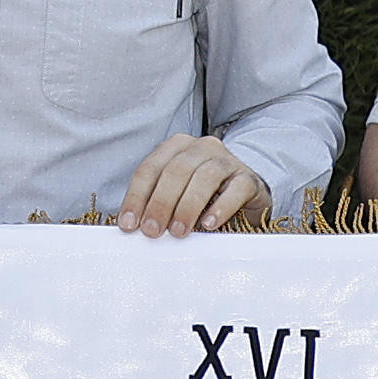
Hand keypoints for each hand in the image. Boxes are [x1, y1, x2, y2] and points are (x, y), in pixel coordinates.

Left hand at [115, 134, 268, 237]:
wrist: (245, 191)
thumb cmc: (203, 195)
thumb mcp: (175, 194)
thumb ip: (156, 204)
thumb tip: (133, 228)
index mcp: (176, 147)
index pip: (150, 169)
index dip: (137, 197)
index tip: (129, 224)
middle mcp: (201, 148)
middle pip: (176, 171)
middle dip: (160, 203)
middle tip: (152, 231)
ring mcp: (227, 160)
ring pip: (205, 177)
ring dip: (187, 206)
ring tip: (178, 231)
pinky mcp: (248, 178)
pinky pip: (235, 189)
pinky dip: (221, 207)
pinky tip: (209, 224)